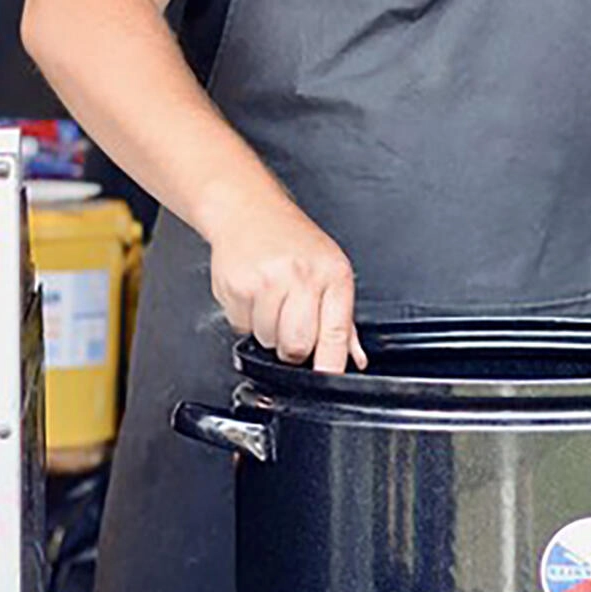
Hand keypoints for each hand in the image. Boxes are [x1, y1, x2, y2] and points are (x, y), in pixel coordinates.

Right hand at [207, 198, 366, 373]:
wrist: (248, 210)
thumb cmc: (292, 240)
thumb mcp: (329, 270)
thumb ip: (342, 320)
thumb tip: (354, 358)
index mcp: (332, 274)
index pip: (335, 333)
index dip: (330, 365)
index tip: (327, 380)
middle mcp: (302, 276)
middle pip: (296, 347)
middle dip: (292, 348)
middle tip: (289, 321)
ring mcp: (267, 280)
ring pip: (267, 341)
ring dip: (267, 332)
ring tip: (270, 300)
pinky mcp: (237, 285)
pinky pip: (241, 327)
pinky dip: (245, 319)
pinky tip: (252, 293)